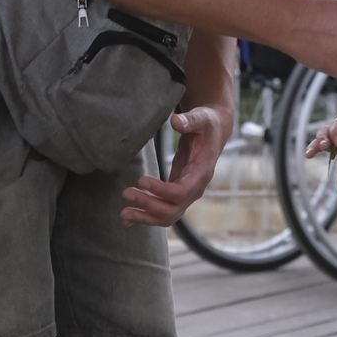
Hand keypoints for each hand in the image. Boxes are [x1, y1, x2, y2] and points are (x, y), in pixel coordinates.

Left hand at [121, 106, 228, 226]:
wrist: (213, 133)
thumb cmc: (207, 125)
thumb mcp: (201, 118)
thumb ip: (189, 121)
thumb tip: (174, 121)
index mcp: (202, 173)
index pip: (182, 192)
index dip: (161, 190)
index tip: (141, 179)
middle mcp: (195, 189)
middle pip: (172, 210)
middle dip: (148, 205)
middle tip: (126, 192)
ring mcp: (187, 195)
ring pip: (167, 216)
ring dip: (145, 217)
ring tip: (123, 213)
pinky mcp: (177, 194)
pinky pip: (162, 211)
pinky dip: (145, 217)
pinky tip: (128, 218)